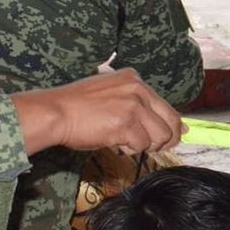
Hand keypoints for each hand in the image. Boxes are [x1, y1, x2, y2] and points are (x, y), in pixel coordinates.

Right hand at [14, 67, 182, 155]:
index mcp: (134, 79)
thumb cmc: (78, 106)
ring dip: (144, 145)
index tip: (173, 137)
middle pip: (171, 122)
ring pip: (159, 137)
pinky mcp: (126, 123)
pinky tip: (114, 142)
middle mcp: (138, 89)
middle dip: (166, 140)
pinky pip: (141, 145)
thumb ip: (137, 102)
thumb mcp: (110, 92)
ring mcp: (133, 106)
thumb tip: (172, 124)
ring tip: (125, 142)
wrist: (56, 111)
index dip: (172, 126)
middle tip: (153, 148)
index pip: (167, 106)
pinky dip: (129, 149)